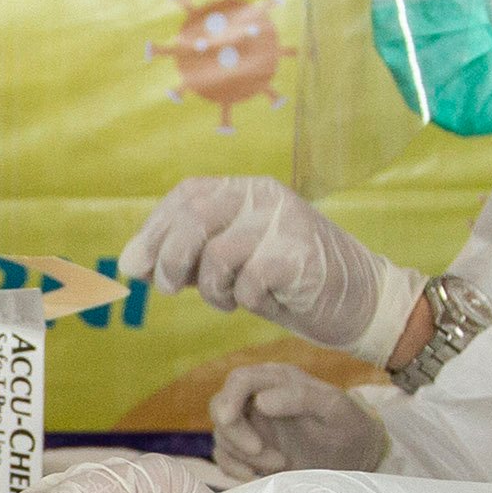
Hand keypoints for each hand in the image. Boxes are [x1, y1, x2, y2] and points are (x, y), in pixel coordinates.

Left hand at [118, 177, 407, 359]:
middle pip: (195, 215)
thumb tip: (129, 264)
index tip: (134, 267)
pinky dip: (245, 300)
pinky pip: (249, 281)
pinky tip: (263, 302)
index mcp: (248, 190)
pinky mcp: (300, 256)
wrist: (362, 302)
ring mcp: (285, 223)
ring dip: (212, 288)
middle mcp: (266, 196)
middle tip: (168, 288)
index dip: (154, 229)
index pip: (187, 195)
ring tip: (230, 301)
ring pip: (218, 252)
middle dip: (169, 256)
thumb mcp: (234, 264)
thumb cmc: (290, 284)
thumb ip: (190, 258)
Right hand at [211, 362, 389, 480]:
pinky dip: (234, 469)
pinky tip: (258, 476)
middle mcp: (258, 398)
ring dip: (244, 455)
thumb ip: (302, 397)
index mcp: (278, 379)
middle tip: (261, 452)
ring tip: (281, 464)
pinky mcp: (249, 451)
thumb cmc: (349, 427)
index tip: (230, 421)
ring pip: (222, 435)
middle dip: (235, 433)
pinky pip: (224, 458)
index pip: (239, 380)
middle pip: (220, 407)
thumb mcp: (336, 408)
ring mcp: (251, 425)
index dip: (229, 399)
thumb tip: (260, 401)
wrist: (357, 458)